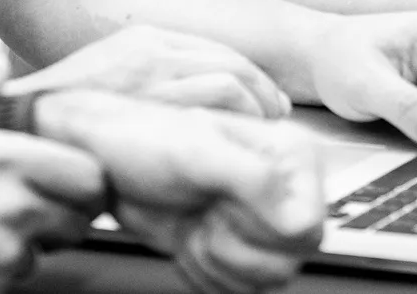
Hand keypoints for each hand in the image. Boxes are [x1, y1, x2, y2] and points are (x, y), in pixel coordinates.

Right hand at [0, 69, 104, 290]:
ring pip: (52, 249)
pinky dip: (7, 264)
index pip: (91, 176)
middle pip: (83, 217)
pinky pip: (20, 276)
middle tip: (37, 197)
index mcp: (3, 158)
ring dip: (37, 238)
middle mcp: (12, 208)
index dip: (84, 175)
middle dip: (67, 208)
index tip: (67, 172)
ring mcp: (1, 254)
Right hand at [13, 24, 289, 117]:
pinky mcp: (161, 96)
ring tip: (267, 129)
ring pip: (234, 75)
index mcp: (141, 39)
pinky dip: (245, 113)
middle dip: (262, 88)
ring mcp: (158, 72)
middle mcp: (153, 48)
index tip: (262, 95)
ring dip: (259, 105)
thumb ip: (143, 84)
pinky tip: (247, 133)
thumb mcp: (106, 80)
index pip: (212, 48)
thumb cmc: (62, 111)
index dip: (247, 73)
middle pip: (230, 59)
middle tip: (275, 112)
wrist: (29, 118)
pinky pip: (223, 94)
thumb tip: (179, 104)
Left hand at [35, 89, 324, 293]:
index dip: (264, 227)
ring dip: (215, 256)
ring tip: (192, 217)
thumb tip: (297, 220)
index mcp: (288, 156)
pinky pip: (237, 287)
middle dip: (232, 242)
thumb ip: (253, 179)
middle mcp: (281, 188)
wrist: (107, 158)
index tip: (227, 204)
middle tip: (203, 207)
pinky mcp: (236, 245)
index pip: (308, 225)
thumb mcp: (197, 151)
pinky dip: (205, 269)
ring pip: (263, 278)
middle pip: (287, 259)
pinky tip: (188, 234)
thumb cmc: (141, 137)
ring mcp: (259, 219)